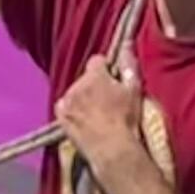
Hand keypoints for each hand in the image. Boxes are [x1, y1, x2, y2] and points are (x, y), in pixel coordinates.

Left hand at [57, 57, 148, 181]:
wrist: (111, 149)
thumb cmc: (125, 119)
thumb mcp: (134, 89)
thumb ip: (129, 65)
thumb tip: (127, 45)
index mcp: (95, 76)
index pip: (97, 60)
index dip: (106, 69)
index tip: (113, 79)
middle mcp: (77, 85)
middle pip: (85, 77)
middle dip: (94, 83)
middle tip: (107, 98)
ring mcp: (67, 102)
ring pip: (75, 91)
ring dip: (83, 96)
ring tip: (96, 112)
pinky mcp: (61, 118)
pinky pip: (64, 106)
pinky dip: (71, 109)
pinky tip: (82, 118)